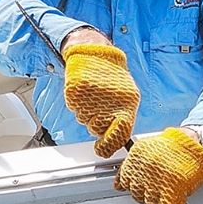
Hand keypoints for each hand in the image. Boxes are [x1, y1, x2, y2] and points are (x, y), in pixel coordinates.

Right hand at [62, 42, 139, 157]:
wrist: (97, 54)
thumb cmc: (114, 80)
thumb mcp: (128, 98)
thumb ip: (123, 119)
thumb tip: (119, 142)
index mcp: (127, 106)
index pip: (120, 134)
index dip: (110, 145)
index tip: (102, 149)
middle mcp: (109, 102)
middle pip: (97, 129)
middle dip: (96, 124)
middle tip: (99, 110)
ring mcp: (92, 97)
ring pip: (84, 119)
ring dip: (87, 113)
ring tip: (94, 97)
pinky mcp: (76, 90)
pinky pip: (74, 107)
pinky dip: (77, 103)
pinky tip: (86, 92)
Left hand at [114, 128, 202, 203]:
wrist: (198, 142)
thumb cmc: (178, 143)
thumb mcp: (148, 146)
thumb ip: (135, 163)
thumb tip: (123, 180)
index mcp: (136, 159)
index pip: (125, 182)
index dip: (131, 187)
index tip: (132, 190)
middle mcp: (144, 172)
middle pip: (137, 195)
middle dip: (144, 197)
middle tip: (153, 196)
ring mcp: (158, 183)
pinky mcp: (173, 192)